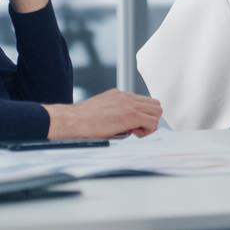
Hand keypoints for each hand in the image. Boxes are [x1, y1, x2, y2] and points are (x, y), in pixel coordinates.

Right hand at [45, 89, 162, 139]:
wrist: (72, 120)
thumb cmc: (82, 120)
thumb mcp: (102, 110)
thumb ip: (117, 112)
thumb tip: (128, 125)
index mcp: (119, 95)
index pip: (144, 102)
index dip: (143, 115)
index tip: (133, 125)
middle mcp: (126, 97)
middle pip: (155, 105)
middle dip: (150, 118)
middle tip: (137, 129)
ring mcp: (129, 104)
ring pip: (157, 112)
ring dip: (149, 124)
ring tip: (135, 131)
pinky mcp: (130, 115)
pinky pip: (152, 122)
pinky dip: (147, 130)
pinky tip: (133, 134)